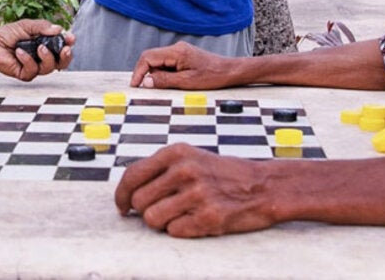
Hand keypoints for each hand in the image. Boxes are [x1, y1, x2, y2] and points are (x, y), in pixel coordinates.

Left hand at [0, 19, 73, 80]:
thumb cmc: (7, 34)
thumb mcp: (28, 25)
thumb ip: (43, 27)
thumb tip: (59, 29)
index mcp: (45, 44)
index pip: (62, 47)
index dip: (68, 44)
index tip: (70, 38)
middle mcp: (42, 57)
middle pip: (61, 62)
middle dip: (66, 57)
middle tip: (65, 49)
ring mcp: (34, 66)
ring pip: (50, 68)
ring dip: (47, 57)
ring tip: (39, 47)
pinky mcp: (25, 74)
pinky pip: (33, 70)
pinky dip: (27, 60)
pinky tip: (19, 52)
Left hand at [114, 144, 282, 237]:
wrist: (263, 186)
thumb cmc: (224, 174)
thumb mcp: (191, 158)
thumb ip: (161, 169)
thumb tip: (128, 191)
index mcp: (176, 153)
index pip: (132, 175)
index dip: (121, 194)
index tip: (122, 206)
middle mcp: (184, 171)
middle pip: (139, 201)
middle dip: (144, 211)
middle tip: (160, 210)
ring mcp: (196, 194)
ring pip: (152, 218)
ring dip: (161, 222)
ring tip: (178, 215)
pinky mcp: (208, 217)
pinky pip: (174, 231)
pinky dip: (180, 230)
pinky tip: (195, 219)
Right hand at [129, 41, 237, 89]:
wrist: (230, 71)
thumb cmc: (212, 76)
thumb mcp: (187, 82)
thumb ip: (165, 81)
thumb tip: (146, 82)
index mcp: (176, 52)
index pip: (148, 57)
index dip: (138, 71)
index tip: (135, 85)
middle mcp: (176, 48)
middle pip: (151, 58)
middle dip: (145, 73)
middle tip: (145, 88)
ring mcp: (180, 52)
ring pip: (158, 61)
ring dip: (156, 74)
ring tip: (165, 87)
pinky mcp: (184, 57)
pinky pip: (167, 63)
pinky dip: (164, 73)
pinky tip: (172, 82)